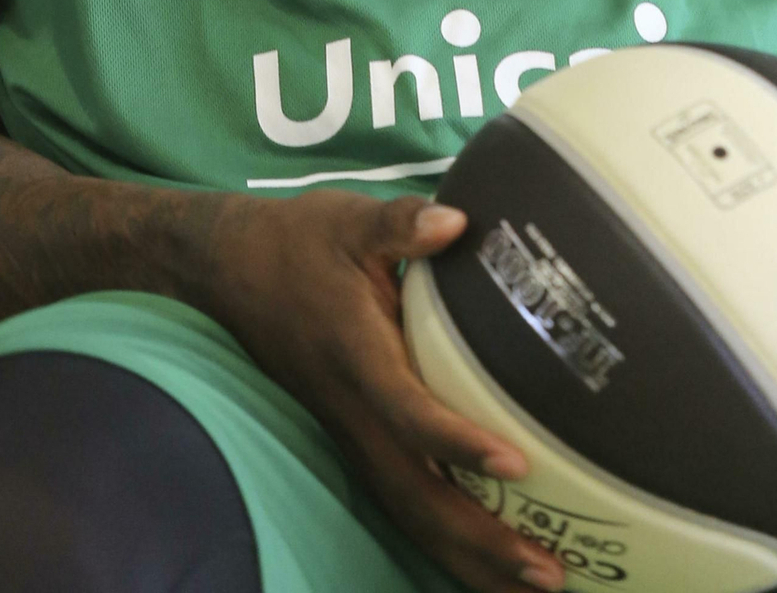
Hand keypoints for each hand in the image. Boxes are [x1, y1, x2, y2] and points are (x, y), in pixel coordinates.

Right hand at [201, 190, 564, 592]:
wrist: (228, 270)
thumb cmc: (298, 241)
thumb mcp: (348, 220)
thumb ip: (400, 225)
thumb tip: (455, 221)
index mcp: (356, 357)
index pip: (408, 410)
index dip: (458, 440)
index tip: (517, 464)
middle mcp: (353, 412)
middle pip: (416, 495)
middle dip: (478, 540)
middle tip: (548, 573)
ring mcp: (352, 434)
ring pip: (409, 513)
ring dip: (468, 556)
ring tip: (534, 585)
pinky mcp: (356, 440)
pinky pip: (402, 502)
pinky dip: (445, 540)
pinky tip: (488, 561)